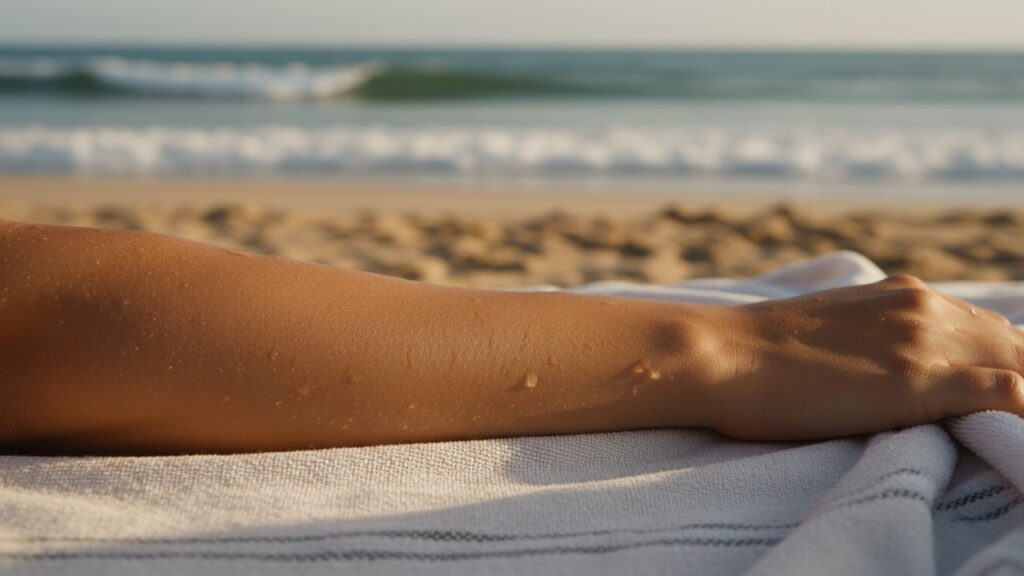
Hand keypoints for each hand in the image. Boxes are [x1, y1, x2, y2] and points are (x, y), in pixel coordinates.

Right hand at [711, 275, 1023, 440]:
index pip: (986, 329)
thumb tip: (885, 364)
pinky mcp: (920, 383)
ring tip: (997, 423)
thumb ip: (872, 336)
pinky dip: (1017, 410)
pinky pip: (1010, 394)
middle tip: (992, 413)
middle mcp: (924, 308)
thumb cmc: (758, 352)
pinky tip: (1002, 429)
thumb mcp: (829, 328)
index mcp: (906, 295)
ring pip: (1020, 363)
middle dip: (1014, 376)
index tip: (983, 396)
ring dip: (1015, 392)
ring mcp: (924, 343)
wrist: (721, 353)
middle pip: (1012, 345)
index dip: (997, 364)